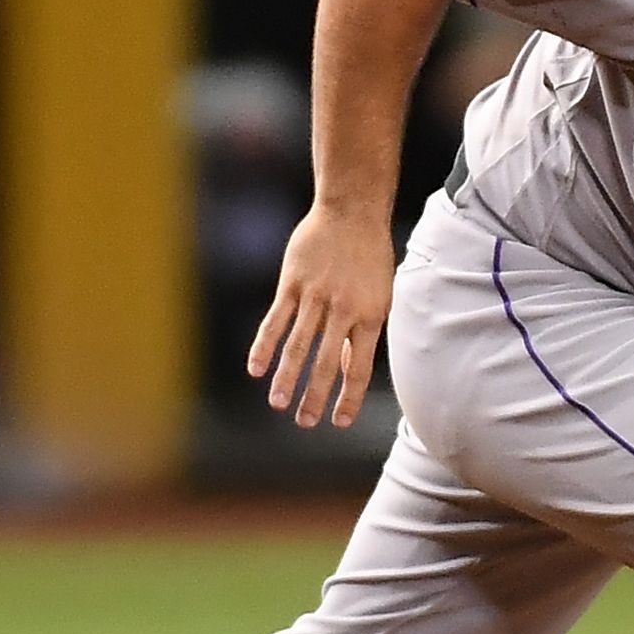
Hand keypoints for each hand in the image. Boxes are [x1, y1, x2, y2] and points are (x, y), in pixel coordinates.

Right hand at [247, 205, 394, 427]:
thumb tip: (349, 372)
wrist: (352, 212)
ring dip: (286, 377)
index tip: (338, 422)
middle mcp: (343, 309)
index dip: (349, 397)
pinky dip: (264, 346)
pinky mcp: (293, 283)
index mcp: (370, 316)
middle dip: (315, 396)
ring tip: (278, 403)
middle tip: (305, 422)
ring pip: (298, 345)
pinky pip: (276, 320)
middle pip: (326, 362)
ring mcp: (316, 296)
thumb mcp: (377, 295)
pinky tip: (255, 369)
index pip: (359, 367)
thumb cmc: (368, 257)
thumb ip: (361, 334)